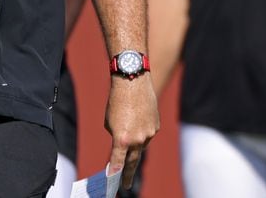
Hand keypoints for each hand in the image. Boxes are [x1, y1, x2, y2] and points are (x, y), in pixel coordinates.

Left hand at [105, 75, 158, 189]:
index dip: (115, 174)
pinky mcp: (156, 126)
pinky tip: (137, 119)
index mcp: (122, 139)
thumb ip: (117, 136)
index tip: (115, 183)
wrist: (133, 81)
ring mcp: (149, 133)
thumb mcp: (109, 122)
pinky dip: (142, 131)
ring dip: (135, 143)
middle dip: (127, 173)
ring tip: (128, 129)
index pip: (118, 162)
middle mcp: (137, 139)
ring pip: (141, 145)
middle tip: (125, 183)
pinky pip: (148, 134)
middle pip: (133, 161)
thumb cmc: (116, 100)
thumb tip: (123, 144)